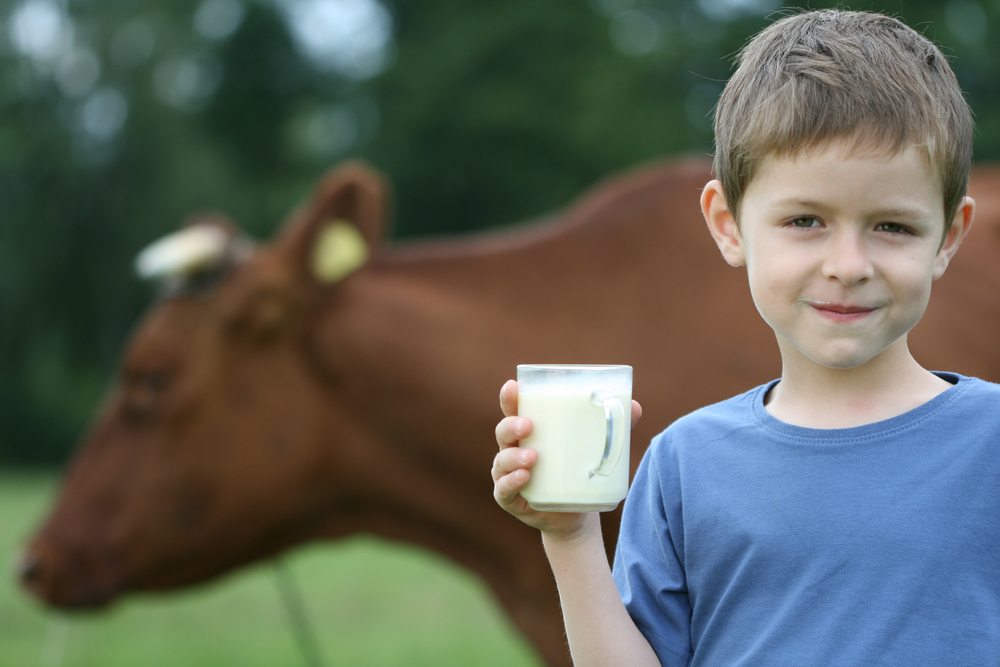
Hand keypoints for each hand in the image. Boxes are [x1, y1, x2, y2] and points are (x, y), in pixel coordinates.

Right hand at [491, 379, 641, 539]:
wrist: (576, 515)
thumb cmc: (578, 472)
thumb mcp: (593, 449)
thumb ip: (611, 428)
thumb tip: (635, 406)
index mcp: (529, 432)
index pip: (513, 409)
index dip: (510, 397)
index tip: (513, 386)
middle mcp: (513, 450)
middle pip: (503, 432)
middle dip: (512, 425)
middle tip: (529, 425)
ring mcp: (508, 475)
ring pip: (501, 461)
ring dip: (513, 456)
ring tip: (533, 457)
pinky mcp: (511, 499)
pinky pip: (503, 490)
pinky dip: (511, 482)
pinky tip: (524, 477)